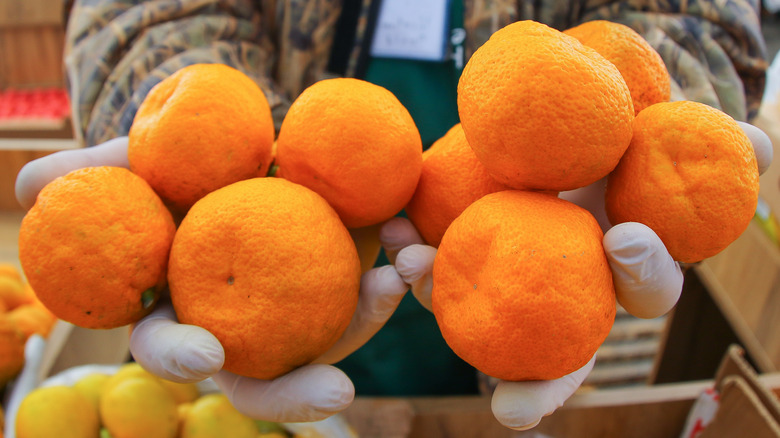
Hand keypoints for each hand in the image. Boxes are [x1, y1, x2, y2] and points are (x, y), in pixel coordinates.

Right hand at [15, 137, 409, 422]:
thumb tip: (33, 188)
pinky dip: (393, 266)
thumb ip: (90, 175)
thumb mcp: (130, 160)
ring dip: (371, 316)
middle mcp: (244, 325)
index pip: (172, 350)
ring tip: (399, 280)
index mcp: (183, 311)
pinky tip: (408, 240)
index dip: (182, 359)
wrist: (244, 140)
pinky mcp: (343, 276)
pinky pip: (372, 283)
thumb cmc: (176, 159)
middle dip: (299, 395)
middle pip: (266, 380)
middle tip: (338, 396)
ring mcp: (298, 307)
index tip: (207, 355)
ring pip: (334, 335)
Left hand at [383, 121, 772, 429]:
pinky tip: (390, 225)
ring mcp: (513, 281)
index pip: (647, 291)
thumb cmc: (631, 149)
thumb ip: (720, 149)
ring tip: (410, 267)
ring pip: (481, 307)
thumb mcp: (675, 140)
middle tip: (512, 411)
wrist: (571, 139)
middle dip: (536, 386)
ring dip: (440, 296)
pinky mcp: (468, 252)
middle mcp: (568, 293)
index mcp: (625, 270)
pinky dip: (412, 246)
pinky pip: (438, 259)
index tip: (623, 237)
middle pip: (558, 355)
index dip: (643, 272)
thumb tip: (764, 145)